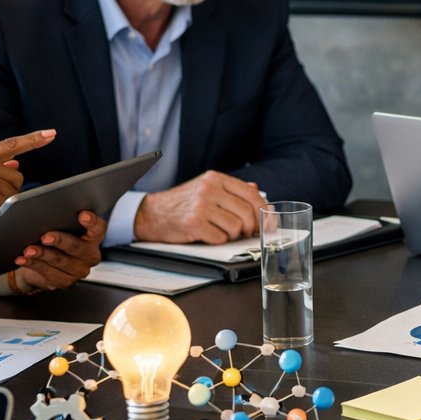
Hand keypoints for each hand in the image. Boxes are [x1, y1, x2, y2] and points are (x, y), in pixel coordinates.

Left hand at [13, 210, 104, 290]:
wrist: (45, 265)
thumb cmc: (55, 241)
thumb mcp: (61, 229)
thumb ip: (61, 221)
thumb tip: (45, 211)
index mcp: (93, 239)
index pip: (98, 229)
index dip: (92, 222)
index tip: (82, 215)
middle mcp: (89, 256)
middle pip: (77, 247)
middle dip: (60, 240)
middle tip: (46, 236)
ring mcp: (77, 271)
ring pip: (59, 260)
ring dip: (42, 254)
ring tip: (28, 250)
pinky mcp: (63, 281)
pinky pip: (47, 272)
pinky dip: (32, 264)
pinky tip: (22, 259)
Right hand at [134, 170, 265, 242]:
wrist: (151, 213)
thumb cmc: (182, 203)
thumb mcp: (207, 188)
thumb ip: (232, 190)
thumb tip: (259, 192)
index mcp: (216, 178)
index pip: (251, 194)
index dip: (264, 210)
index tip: (269, 222)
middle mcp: (209, 189)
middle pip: (247, 212)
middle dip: (251, 227)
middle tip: (246, 232)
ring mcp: (201, 206)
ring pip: (236, 227)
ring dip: (232, 234)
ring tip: (221, 231)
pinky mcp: (194, 223)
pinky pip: (220, 238)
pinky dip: (218, 240)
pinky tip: (209, 234)